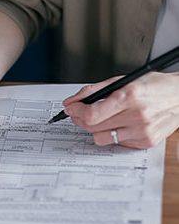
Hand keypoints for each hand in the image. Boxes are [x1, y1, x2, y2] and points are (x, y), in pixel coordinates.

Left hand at [63, 72, 178, 147]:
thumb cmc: (153, 86)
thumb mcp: (123, 80)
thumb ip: (94, 90)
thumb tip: (72, 101)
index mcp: (129, 97)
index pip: (91, 114)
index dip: (76, 112)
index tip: (71, 109)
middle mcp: (137, 116)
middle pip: (93, 128)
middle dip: (80, 120)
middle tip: (79, 113)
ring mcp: (142, 131)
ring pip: (102, 138)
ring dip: (96, 129)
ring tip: (101, 119)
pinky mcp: (146, 142)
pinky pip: (117, 143)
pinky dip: (113, 134)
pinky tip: (120, 124)